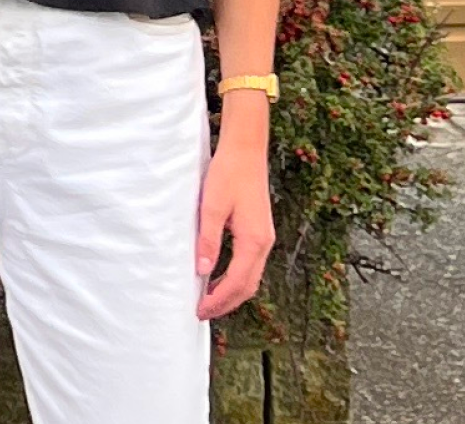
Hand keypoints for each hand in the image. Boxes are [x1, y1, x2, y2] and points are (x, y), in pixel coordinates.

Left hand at [194, 111, 275, 317]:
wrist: (246, 151)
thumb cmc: (228, 174)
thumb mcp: (212, 207)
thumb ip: (208, 240)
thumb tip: (203, 271)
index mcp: (254, 240)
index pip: (237, 282)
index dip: (219, 300)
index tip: (200, 310)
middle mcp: (264, 243)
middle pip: (248, 285)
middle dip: (227, 303)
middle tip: (202, 312)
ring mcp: (265, 238)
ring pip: (251, 276)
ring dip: (232, 292)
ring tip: (209, 300)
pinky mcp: (260, 231)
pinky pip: (250, 264)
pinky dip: (236, 277)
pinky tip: (219, 277)